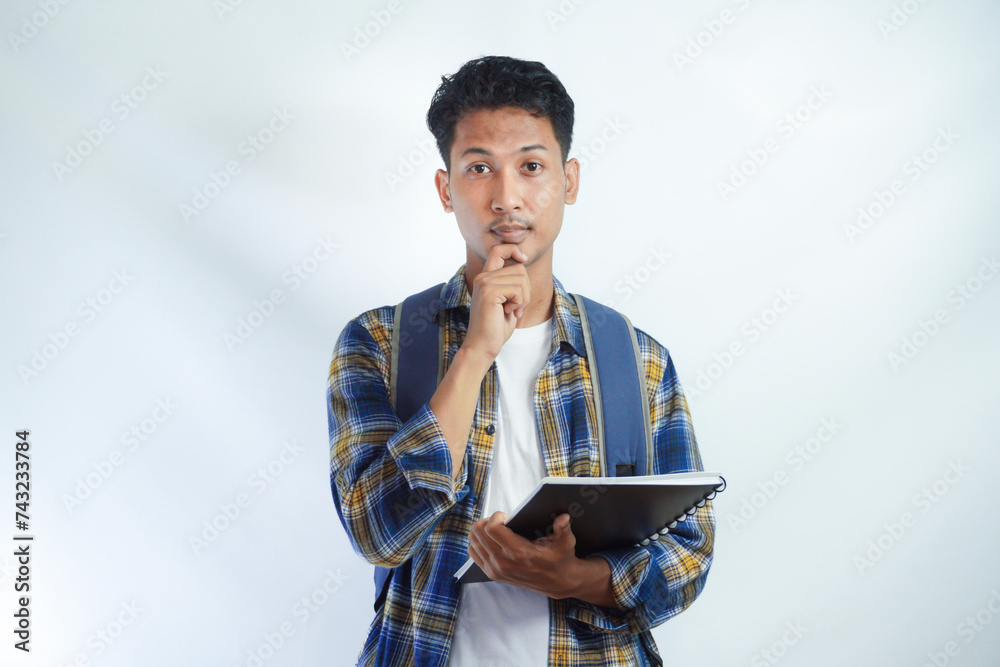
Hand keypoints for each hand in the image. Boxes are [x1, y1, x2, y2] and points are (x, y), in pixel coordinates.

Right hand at [463, 243, 529, 361]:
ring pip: (521, 278)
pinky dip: (520, 303)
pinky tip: (509, 313)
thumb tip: (522, 263)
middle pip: (519, 267)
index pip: (498, 249)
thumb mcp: (507, 300)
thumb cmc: (496, 327)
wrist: (483, 346)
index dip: (513, 249)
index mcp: (485, 277)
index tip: (523, 259)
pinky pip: (518, 289)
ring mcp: (484, 283)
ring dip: (524, 298)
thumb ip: (512, 283)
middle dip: (526, 288)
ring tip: (513, 311)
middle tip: (517, 306)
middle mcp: (483, 277)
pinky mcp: (489, 292)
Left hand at [467, 511, 617, 604]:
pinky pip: (473, 552)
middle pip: (478, 532)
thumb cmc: (561, 559)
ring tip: (497, 529)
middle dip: (487, 520)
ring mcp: (495, 570)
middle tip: (501, 521)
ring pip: (473, 541)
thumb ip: (563, 529)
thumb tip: (564, 517)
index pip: (492, 528)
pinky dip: (478, 542)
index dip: (496, 517)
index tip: (507, 516)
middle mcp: (503, 563)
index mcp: (518, 553)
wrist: (558, 582)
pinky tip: (491, 540)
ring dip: (481, 531)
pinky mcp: (492, 574)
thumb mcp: (566, 543)